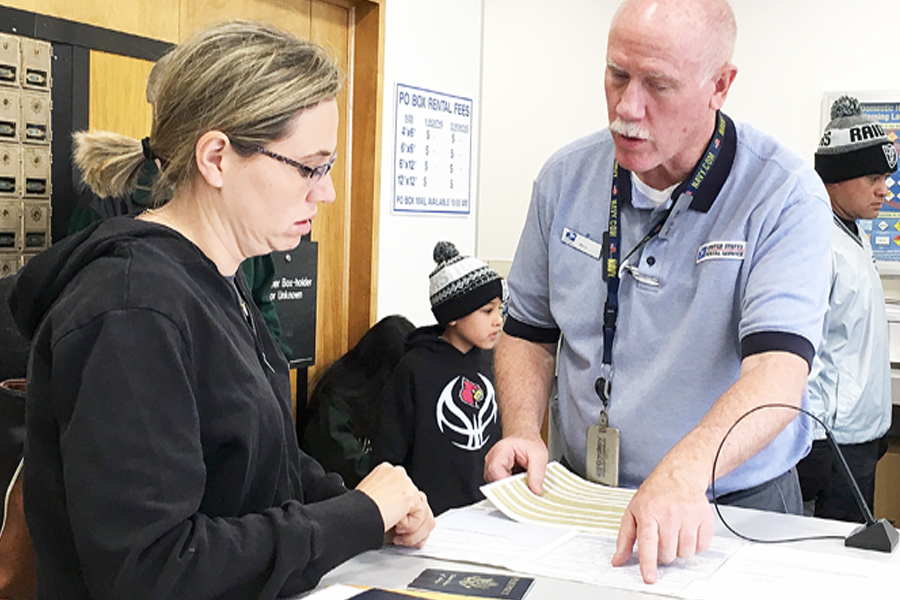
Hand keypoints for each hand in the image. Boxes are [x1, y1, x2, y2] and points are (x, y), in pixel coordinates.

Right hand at [355, 462, 434, 545]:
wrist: (353, 517)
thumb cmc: (356, 514)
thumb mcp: (374, 505)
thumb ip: (392, 505)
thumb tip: (407, 518)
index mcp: (386, 473)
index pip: (407, 494)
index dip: (405, 515)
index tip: (395, 528)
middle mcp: (397, 474)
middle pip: (419, 502)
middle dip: (413, 525)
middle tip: (399, 537)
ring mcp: (405, 482)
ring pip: (424, 511)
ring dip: (414, 531)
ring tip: (398, 537)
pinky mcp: (410, 494)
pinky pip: (422, 517)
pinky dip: (412, 529)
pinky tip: (397, 528)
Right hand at [483, 434, 547, 494]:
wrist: (523, 436)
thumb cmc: (527, 441)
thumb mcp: (539, 455)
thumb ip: (537, 474)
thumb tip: (535, 491)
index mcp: (500, 451)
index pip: (496, 473)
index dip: (506, 486)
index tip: (519, 494)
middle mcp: (492, 460)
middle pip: (494, 483)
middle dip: (511, 491)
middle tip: (526, 493)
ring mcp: (491, 468)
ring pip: (496, 487)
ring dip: (511, 491)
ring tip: (524, 487)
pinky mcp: (495, 475)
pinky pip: (500, 487)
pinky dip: (511, 489)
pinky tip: (520, 486)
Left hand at [611, 467, 713, 583]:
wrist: (678, 475)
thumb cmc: (654, 494)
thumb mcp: (632, 511)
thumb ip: (624, 538)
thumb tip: (618, 560)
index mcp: (648, 512)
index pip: (648, 541)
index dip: (648, 562)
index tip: (649, 577)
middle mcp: (669, 513)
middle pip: (667, 553)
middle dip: (663, 553)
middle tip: (661, 537)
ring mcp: (689, 515)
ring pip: (685, 553)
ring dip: (679, 550)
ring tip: (674, 533)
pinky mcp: (705, 517)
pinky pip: (702, 547)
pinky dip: (695, 545)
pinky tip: (688, 531)